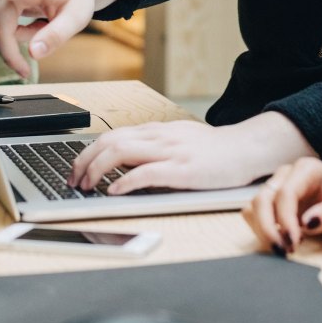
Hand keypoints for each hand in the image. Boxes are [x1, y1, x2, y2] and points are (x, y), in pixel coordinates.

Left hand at [69, 113, 313, 194]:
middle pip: (109, 141)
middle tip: (74, 180)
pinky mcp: (183, 170)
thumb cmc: (216, 150)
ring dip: (97, 171)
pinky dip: (125, 182)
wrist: (247, 148)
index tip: (76, 168)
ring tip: (87, 186)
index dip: (88, 152)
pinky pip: (146, 172)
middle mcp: (160, 137)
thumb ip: (154, 147)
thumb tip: (125, 162)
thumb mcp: (180, 140)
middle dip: (84, 161)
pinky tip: (114, 191)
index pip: (112, 135)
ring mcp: (171, 152)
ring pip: (121, 152)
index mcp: (157, 131)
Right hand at [242, 158, 321, 254]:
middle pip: (262, 199)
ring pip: (254, 207)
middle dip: (268, 228)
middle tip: (284, 250)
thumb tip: (306, 224)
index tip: (293, 243)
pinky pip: (255, 215)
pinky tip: (282, 241)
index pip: (285, 194)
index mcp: (306, 169)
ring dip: (262, 230)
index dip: (285, 220)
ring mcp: (277, 186)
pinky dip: (262, 230)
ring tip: (283, 248)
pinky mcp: (272, 201)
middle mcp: (286, 174)